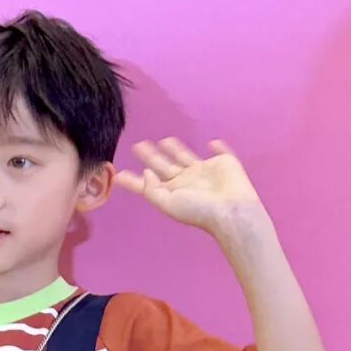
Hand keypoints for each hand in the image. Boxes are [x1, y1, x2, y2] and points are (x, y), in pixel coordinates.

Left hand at [115, 139, 264, 236]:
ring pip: (186, 157)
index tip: (119, 174)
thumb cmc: (198, 209)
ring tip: (165, 141)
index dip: (134, 179)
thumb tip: (145, 172)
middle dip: (151, 157)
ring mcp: (204, 172)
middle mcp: (185, 180)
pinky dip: (218, 148)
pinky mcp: (222, 164)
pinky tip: (213, 144)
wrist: (231, 210)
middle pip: (163, 166)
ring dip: (176, 149)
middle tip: (137, 146)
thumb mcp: (167, 202)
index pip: (148, 184)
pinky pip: (220, 153)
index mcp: (171, 191)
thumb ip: (151, 188)